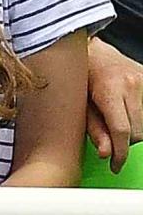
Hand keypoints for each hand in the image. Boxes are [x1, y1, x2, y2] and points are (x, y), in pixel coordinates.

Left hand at [86, 37, 142, 172]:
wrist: (91, 49)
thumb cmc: (80, 77)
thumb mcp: (79, 104)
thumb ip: (94, 129)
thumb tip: (107, 154)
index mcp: (109, 89)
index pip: (122, 131)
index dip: (120, 154)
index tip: (115, 165)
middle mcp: (131, 83)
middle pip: (138, 131)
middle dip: (125, 142)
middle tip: (112, 140)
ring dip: (135, 131)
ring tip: (118, 123)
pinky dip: (140, 119)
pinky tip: (129, 116)